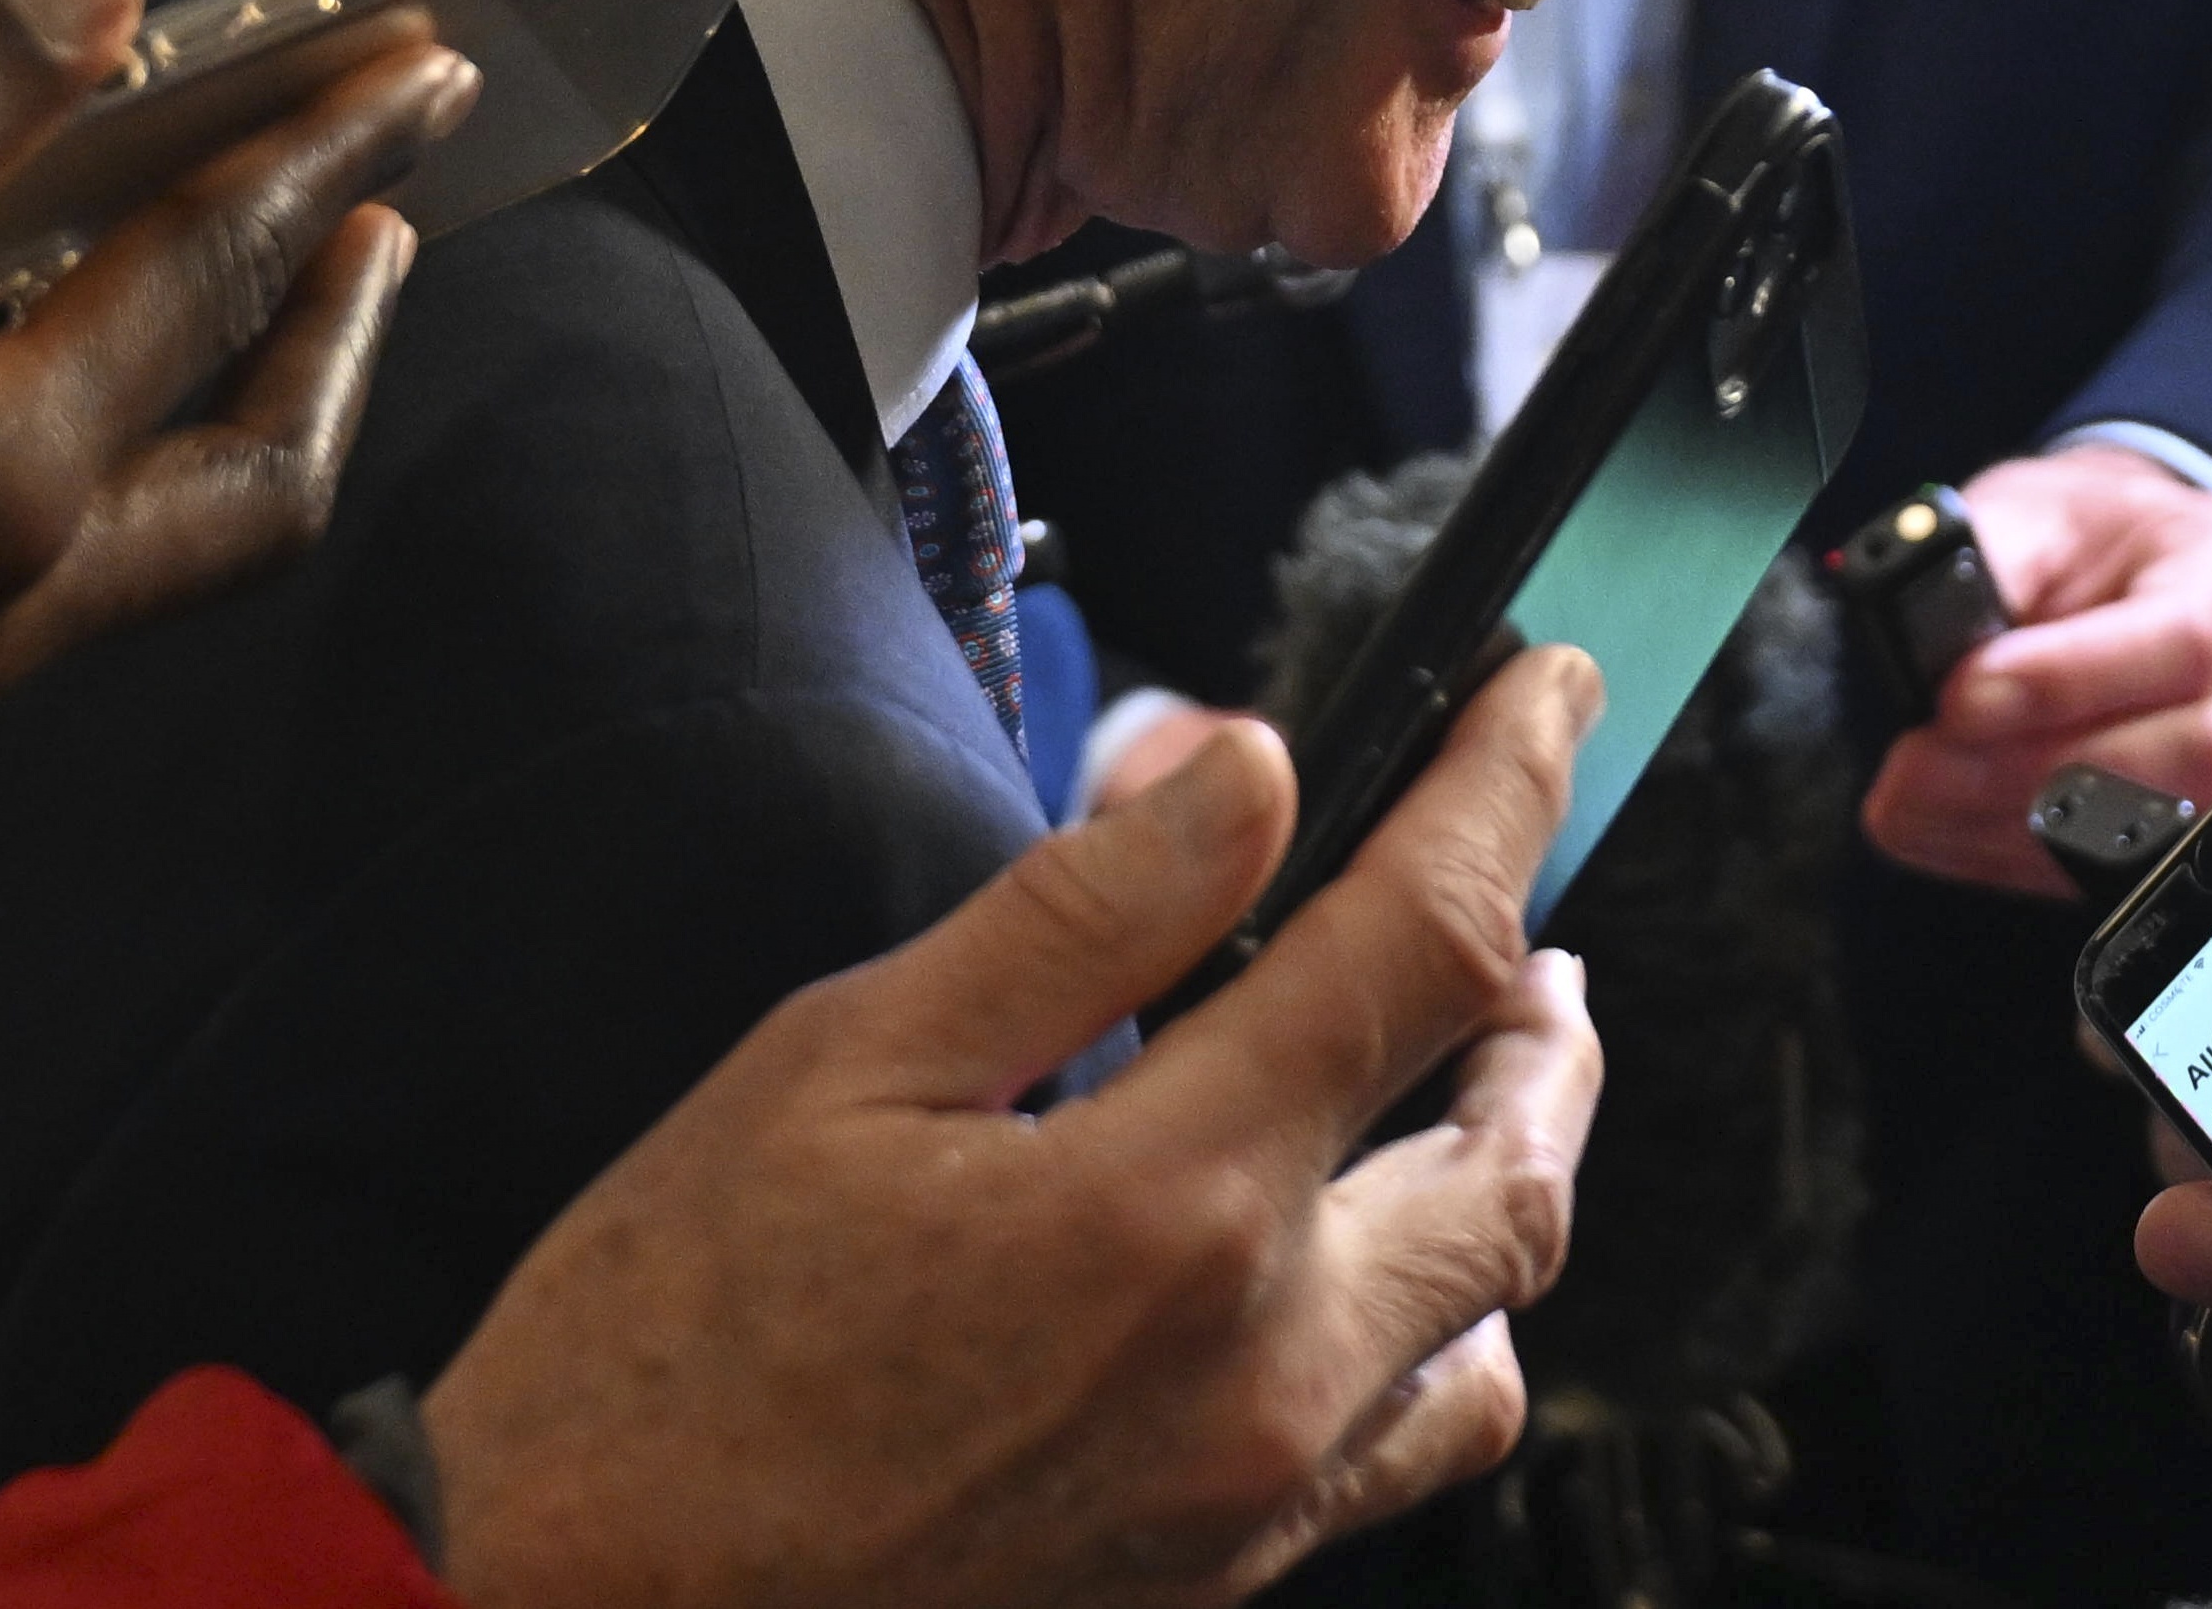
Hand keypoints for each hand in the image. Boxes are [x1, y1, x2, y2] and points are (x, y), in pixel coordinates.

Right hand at [0, 0, 457, 1156]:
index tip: (417, 63)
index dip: (319, 152)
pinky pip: (24, 550)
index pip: (210, 285)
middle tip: (388, 177)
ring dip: (222, 379)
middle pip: (252, 467)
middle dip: (334, 309)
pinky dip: (73, 423)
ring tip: (250, 243)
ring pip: (154, 527)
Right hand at [423, 647, 1612, 1608]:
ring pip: (1491, 1328)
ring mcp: (1248, 1499)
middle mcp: (1257, 1368)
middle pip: (1516, 1164)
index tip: (1542, 692)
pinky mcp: (1214, 1583)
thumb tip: (1250, 772)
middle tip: (1523, 908)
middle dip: (1543, 1013)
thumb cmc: (667, 1347)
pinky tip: (1370, 1263)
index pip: (1419, 946)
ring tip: (1473, 1074)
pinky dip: (1438, 1328)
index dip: (1504, 791)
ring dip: (1510, 1179)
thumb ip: (1078, 914)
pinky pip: (1402, 1449)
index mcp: (1166, 1205)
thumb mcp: (840, 1066)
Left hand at [1858, 445, 2211, 896]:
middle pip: (2188, 750)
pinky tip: (1956, 835)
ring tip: (1916, 807)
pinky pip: (2137, 872)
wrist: (2137, 571)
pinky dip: (2031, 862)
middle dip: (2032, 773)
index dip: (2068, 681)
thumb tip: (1929, 624)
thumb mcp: (2039, 508)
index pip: (2184, 638)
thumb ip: (1994, 554)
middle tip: (1914, 773)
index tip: (1958, 699)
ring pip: (2170, 829)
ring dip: (2024, 829)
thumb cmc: (2091, 540)